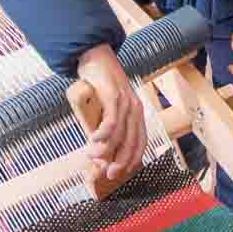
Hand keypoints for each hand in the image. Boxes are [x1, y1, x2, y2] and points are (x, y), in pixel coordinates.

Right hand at [73, 44, 145, 182]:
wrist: (95, 57)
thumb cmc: (98, 87)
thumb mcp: (104, 110)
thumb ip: (104, 131)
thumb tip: (98, 156)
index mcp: (136, 114)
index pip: (140, 143)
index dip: (131, 160)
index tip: (119, 173)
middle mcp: (135, 108)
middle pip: (132, 142)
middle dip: (121, 161)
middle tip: (108, 174)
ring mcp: (126, 101)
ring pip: (120, 133)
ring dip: (106, 149)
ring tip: (92, 155)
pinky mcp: (113, 95)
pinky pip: (111, 119)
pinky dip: (103, 133)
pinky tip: (94, 140)